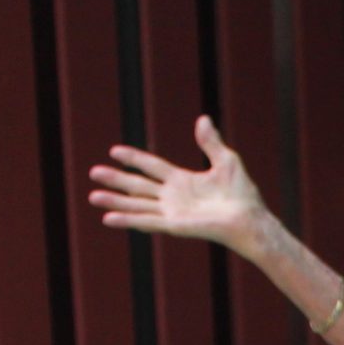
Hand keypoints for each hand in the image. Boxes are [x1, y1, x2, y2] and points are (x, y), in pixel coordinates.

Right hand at [88, 116, 266, 249]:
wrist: (250, 219)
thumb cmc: (243, 195)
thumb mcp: (226, 161)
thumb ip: (210, 142)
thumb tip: (203, 119)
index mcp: (182, 181)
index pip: (151, 166)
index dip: (133, 158)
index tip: (114, 151)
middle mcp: (173, 197)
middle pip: (138, 186)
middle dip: (116, 180)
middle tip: (93, 173)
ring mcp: (172, 212)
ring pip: (136, 204)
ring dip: (115, 201)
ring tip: (93, 196)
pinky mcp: (174, 225)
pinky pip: (147, 221)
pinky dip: (128, 220)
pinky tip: (109, 219)